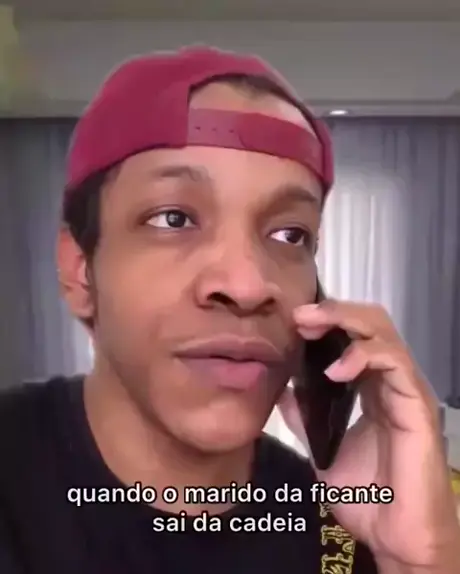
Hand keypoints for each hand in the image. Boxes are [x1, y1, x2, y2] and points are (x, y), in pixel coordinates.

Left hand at [278, 299, 459, 569]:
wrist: (395, 536)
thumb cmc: (367, 496)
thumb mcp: (322, 449)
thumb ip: (305, 418)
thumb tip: (282, 389)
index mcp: (370, 388)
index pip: (353, 337)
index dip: (325, 322)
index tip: (292, 321)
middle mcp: (389, 381)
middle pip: (370, 323)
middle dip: (333, 311)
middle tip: (299, 315)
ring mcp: (405, 389)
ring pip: (383, 332)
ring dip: (345, 320)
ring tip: (310, 326)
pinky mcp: (416, 404)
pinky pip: (394, 362)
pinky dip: (364, 355)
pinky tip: (336, 370)